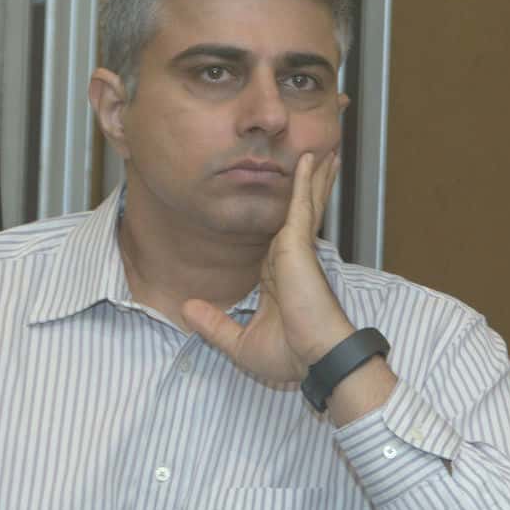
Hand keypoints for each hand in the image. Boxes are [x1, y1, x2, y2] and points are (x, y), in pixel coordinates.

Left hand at [182, 150, 355, 383]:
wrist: (314, 358)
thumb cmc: (291, 356)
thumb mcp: (240, 343)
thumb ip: (214, 325)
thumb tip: (187, 309)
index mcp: (278, 276)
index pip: (281, 234)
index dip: (288, 216)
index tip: (291, 196)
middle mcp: (289, 258)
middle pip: (299, 211)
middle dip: (310, 186)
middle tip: (319, 160)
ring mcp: (295, 249)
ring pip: (304, 202)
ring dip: (313, 176)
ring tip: (323, 151)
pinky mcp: (297, 244)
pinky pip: (300, 205)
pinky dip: (305, 181)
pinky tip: (310, 159)